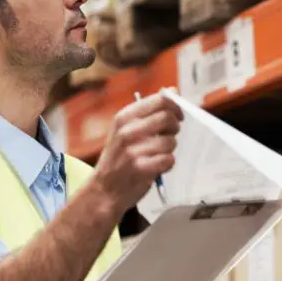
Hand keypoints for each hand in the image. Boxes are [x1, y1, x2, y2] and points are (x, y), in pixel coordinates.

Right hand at [94, 93, 182, 212]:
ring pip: (170, 141)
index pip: (160, 101)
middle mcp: (126, 131)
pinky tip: (157, 166)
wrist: (104, 189)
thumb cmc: (119, 157)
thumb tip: (173, 91)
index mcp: (124, 117)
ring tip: (158, 154)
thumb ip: (149, 111)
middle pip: (168, 118)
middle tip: (169, 135)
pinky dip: (167, 164)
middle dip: (174, 127)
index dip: (175, 106)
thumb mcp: (125, 129)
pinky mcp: (140, 169)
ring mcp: (132, 150)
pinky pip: (169, 160)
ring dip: (169, 149)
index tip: (178, 115)